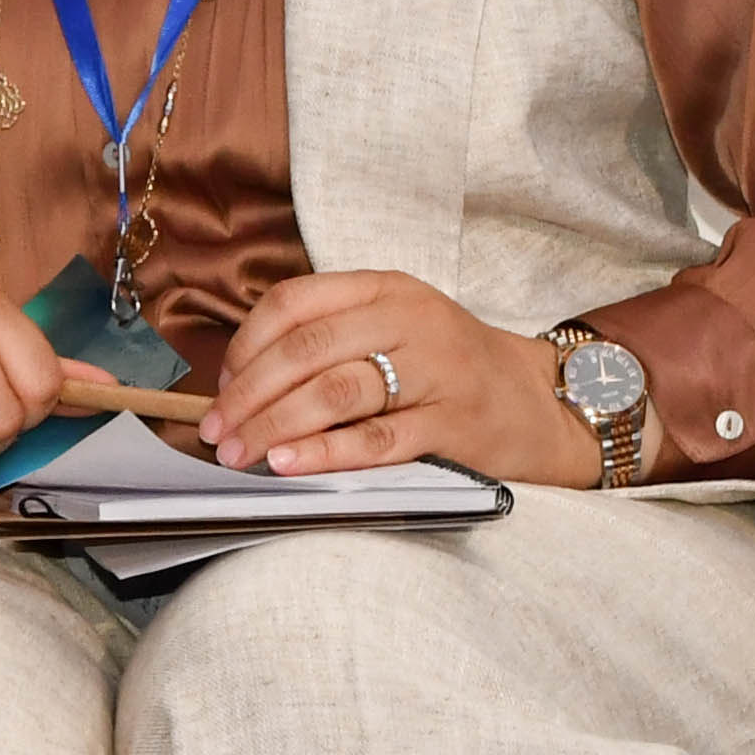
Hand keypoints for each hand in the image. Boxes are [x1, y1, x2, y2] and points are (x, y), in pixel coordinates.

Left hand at [202, 271, 600, 486]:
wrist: (538, 402)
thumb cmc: (450, 370)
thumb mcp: (396, 329)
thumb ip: (332, 341)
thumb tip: (241, 384)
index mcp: (387, 290)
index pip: (296, 303)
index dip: (248, 345)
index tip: (222, 386)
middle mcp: (411, 320)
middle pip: (307, 350)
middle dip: (249, 394)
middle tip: (216, 431)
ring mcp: (436, 370)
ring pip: (335, 391)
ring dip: (275, 425)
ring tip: (239, 453)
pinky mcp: (454, 423)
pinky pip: (377, 438)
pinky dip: (326, 453)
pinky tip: (289, 465)